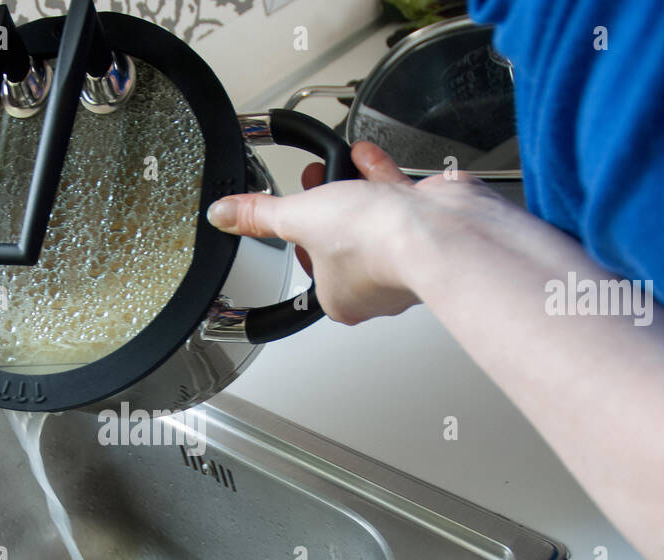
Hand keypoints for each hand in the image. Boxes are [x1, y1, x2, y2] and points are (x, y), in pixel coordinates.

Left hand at [205, 141, 506, 323]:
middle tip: (311, 188)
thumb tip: (225, 215)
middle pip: (342, 242)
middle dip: (326, 208)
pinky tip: (365, 157)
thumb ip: (261, 216)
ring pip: (371, 218)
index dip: (301, 244)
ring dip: (352, 188)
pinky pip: (397, 197)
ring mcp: (404, 251)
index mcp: (340, 299)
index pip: (311, 271)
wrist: (438, 229)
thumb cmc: (376, 245)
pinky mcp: (427, 222)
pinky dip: (379, 174)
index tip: (294, 222)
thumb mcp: (298, 219)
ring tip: (336, 166)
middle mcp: (375, 282)